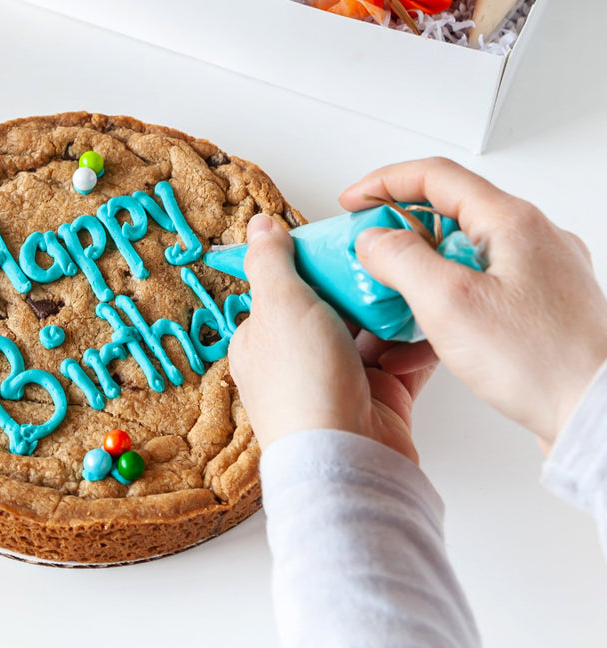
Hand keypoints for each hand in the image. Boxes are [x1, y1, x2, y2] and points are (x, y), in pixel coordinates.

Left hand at [228, 214, 436, 462]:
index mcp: (263, 337)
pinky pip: (402, 359)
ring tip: (416, 273)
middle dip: (361, 280)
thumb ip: (271, 261)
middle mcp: (299, 359)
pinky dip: (417, 340)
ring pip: (372, 330)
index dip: (315, 259)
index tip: (346, 235)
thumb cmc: (302, 386)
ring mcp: (341, 380)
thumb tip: (259, 225)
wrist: (347, 465)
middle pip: (333, 305)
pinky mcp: (381, 400)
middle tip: (391, 250)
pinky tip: (432, 314)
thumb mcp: (279, 305)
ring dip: (392, 306)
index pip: (287, 285)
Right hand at [341, 157, 606, 449]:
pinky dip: (447, 298)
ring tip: (392, 295)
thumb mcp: (447, 302)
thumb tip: (375, 239)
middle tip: (369, 249)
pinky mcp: (544, 309)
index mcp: (514, 222)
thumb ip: (400, 258)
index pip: (435, 176)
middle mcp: (534, 239)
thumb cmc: (544, 363)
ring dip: (422, 267)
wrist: (598, 417)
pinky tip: (426, 334)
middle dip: (400, 228)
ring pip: (466, 251)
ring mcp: (543, 274)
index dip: (384, 182)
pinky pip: (484, 287)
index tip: (354, 200)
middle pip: (451, 211)